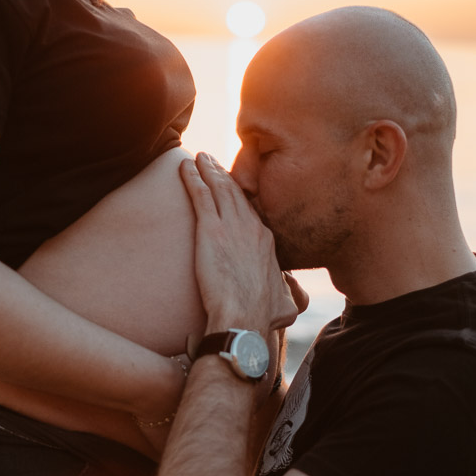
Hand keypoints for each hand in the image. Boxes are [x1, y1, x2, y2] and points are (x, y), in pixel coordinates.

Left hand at [181, 153, 299, 333]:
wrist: (244, 317)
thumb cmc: (261, 315)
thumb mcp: (286, 304)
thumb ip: (288, 294)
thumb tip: (291, 295)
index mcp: (267, 242)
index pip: (252, 212)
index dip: (240, 197)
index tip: (232, 188)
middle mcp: (253, 228)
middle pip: (236, 194)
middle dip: (224, 175)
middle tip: (212, 162)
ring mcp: (232, 227)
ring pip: (220, 189)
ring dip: (208, 170)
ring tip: (199, 158)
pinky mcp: (211, 230)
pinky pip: (201, 196)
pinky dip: (192, 178)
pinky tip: (184, 167)